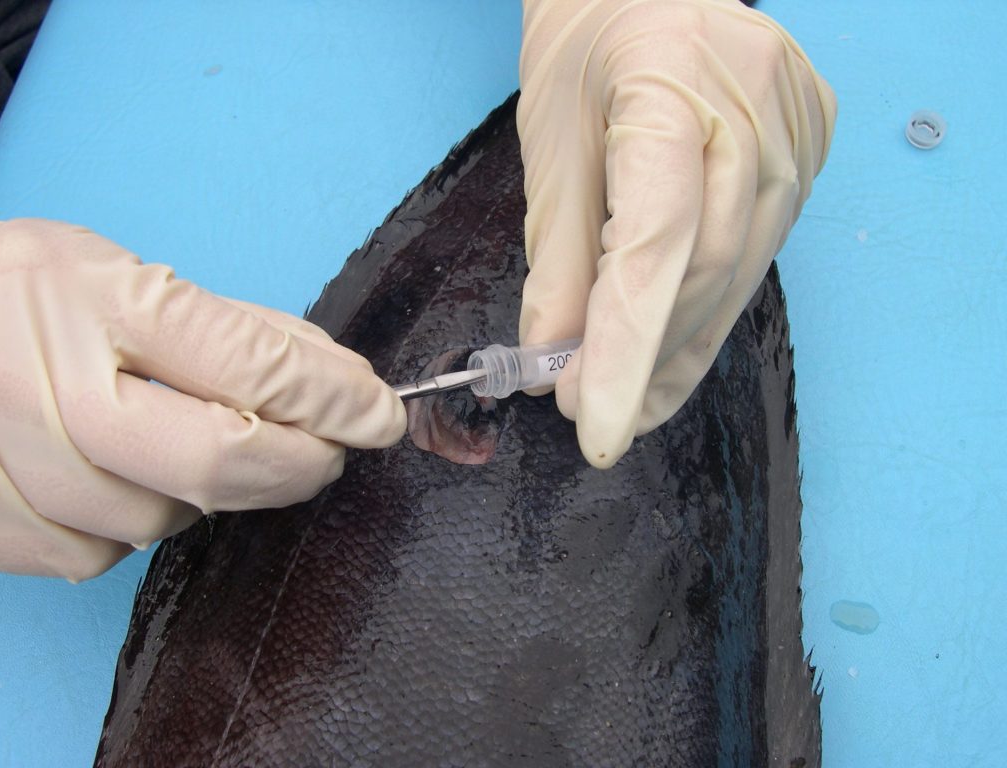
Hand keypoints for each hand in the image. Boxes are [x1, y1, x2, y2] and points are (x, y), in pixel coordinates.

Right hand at [0, 219, 405, 580]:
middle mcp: (49, 383)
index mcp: (98, 299)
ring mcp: (11, 462)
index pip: (250, 363)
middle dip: (300, 465)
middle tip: (331, 451)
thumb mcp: (121, 273)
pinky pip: (102, 553)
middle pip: (216, 461)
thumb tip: (337, 382)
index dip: (334, 399)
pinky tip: (125, 474)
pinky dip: (138, 517)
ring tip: (197, 443)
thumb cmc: (20, 296)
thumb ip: (232, 330)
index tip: (381, 415)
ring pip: (164, 517)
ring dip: (212, 490)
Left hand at [517, 0, 835, 466]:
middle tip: (587, 412)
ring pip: (735, 274)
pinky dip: (704, 314)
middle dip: (642, 358)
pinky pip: (753, 256)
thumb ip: (559, 258)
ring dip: (675, 349)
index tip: (595, 427)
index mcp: (672, 79)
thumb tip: (551, 358)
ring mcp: (794, 130)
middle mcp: (754, 106)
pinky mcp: (806, 154)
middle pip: (702, 268)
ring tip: (626, 402)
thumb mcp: (550, 146)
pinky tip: (670, 361)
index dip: (625, 348)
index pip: (657, 240)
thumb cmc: (585, 47)